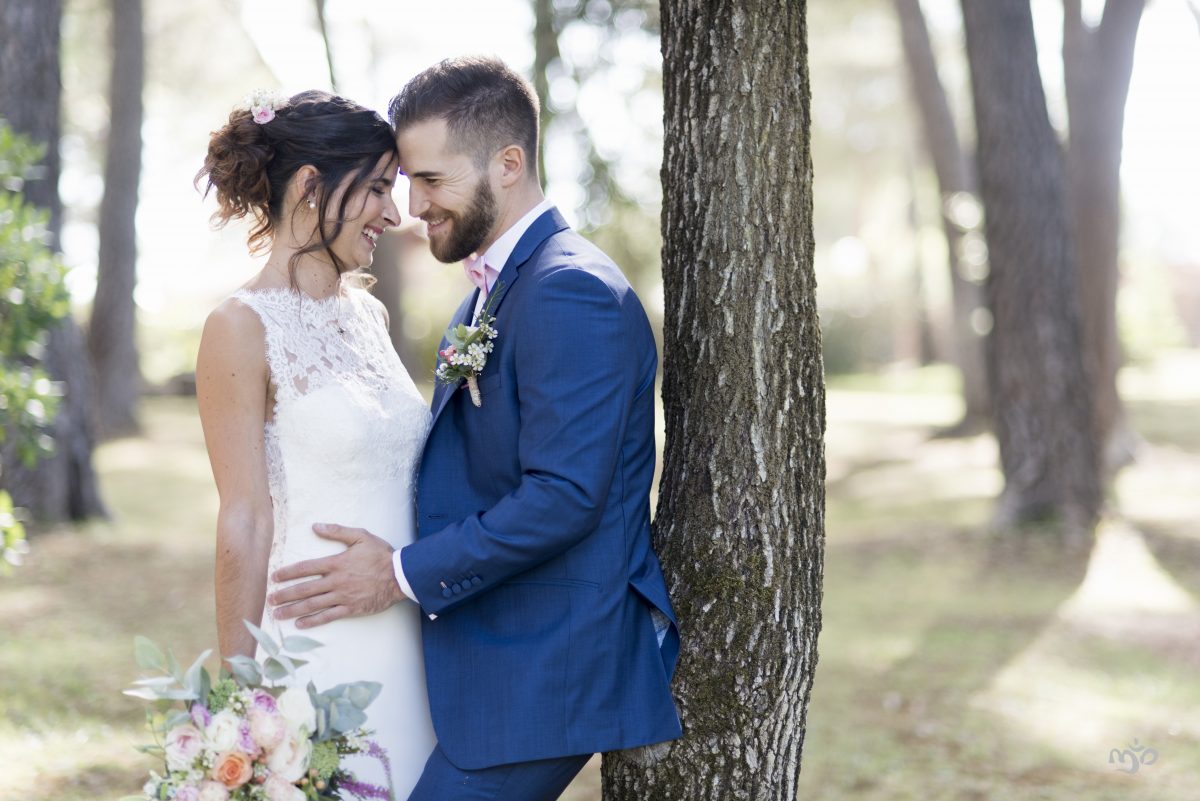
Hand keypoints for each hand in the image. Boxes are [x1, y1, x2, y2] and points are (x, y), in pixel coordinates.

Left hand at [268, 523, 404, 628]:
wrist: (400, 575)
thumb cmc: (381, 555)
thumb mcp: (361, 536)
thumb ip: (337, 531)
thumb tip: (315, 526)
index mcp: (337, 562)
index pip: (306, 568)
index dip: (288, 572)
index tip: (274, 577)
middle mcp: (336, 581)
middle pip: (305, 589)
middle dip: (285, 594)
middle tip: (269, 599)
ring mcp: (343, 596)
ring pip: (313, 605)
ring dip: (293, 609)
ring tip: (278, 614)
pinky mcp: (351, 608)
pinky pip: (328, 616)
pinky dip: (313, 621)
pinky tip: (300, 624)